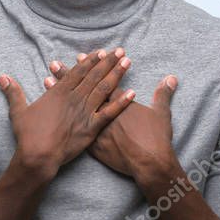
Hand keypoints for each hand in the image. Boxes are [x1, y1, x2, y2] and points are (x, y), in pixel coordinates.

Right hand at [0, 47, 135, 182]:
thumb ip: (13, 93)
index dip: (90, 61)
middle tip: (120, 49)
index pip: (78, 72)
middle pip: (94, 76)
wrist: (38, 155)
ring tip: (127, 61)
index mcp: (58, 92)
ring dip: (117, 74)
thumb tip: (2, 77)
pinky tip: (132, 92)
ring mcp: (85, 112)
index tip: (101, 51)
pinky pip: (110, 112)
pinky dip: (122, 102)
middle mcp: (74, 98)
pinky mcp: (92, 128)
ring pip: (104, 89)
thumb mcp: (18, 111)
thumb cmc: (27, 135)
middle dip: (108, 61)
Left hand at [45, 56, 177, 179]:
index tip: (82, 55)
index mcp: (119, 102)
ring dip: (61, 91)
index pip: (101, 80)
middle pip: (83, 89)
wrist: (149, 163)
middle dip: (69, 75)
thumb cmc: (156, 139)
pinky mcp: (92, 143)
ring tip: (48, 78)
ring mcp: (96, 127)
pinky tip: (52, 109)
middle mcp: (103, 111)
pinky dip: (61, 116)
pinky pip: (72, 126)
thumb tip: (172, 78)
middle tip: (56, 63)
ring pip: (73, 105)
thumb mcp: (162, 114)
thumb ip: (163, 95)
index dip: (91, 68)